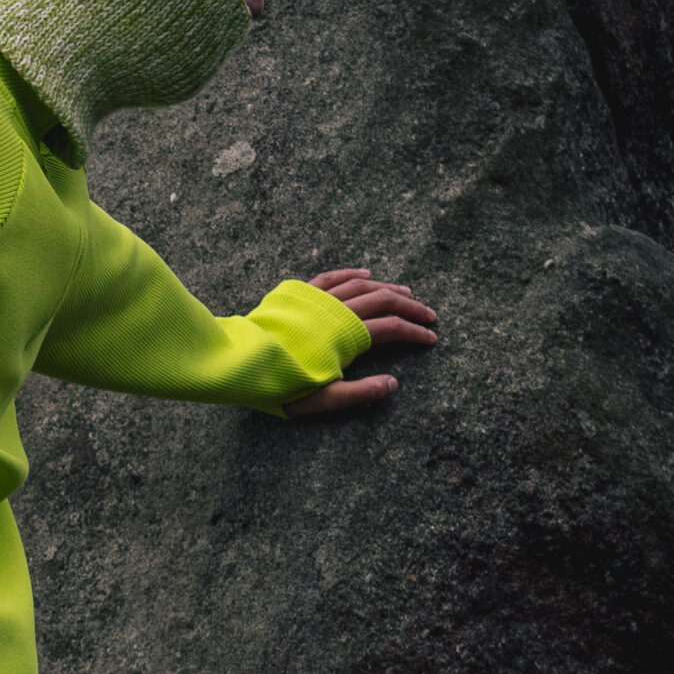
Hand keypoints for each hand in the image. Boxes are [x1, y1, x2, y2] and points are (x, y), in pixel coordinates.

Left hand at [284, 268, 437, 415]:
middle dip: (410, 306)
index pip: (392, 329)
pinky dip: (351, 274)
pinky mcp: (300, 294)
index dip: (415, 333)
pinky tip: (365, 274)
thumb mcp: (322, 399)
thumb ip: (359, 393)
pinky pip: (331, 277)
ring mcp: (318, 300)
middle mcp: (336, 312)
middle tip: (429, 314)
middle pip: (383, 301)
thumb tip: (393, 384)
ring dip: (387, 288)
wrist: (242, 362)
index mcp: (346, 337)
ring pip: (361, 286)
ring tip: (406, 293)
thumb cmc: (281, 385)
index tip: (431, 338)